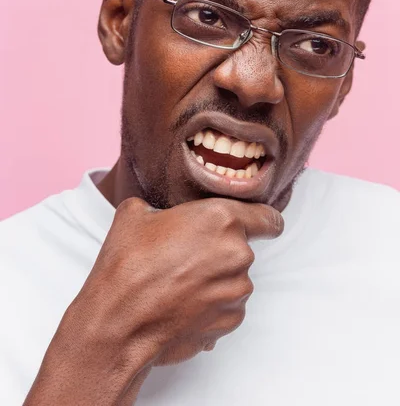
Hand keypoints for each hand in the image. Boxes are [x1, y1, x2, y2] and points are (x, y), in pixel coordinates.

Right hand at [24, 197, 282, 404]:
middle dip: (219, 250)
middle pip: (241, 247)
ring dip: (215, 278)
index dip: (262, 220)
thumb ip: (160, 207)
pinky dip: (211, 304)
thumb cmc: (127, 266)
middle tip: (186, 255)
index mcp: (222, 219)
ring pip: (234, 277)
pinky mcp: (230, 320)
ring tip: (179, 282)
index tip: (261, 225)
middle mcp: (237, 253)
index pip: (267, 217)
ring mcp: (236, 290)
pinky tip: (182, 303)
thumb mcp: (135, 214)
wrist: (118, 321)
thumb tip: (157, 213)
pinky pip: (228, 305)